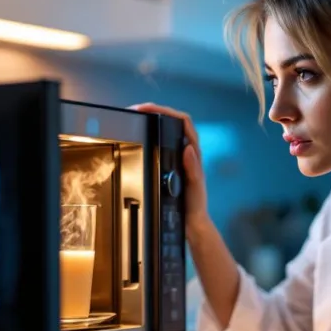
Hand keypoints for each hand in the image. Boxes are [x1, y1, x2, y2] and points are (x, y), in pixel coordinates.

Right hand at [129, 103, 208, 228]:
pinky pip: (161, 143)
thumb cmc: (195, 205)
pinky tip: (139, 136)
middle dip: (155, 110)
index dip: (167, 111)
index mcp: (194, 153)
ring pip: (167, 130)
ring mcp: (179, 157)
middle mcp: (187, 151)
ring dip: (152, 120)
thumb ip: (193, 169)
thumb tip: (188, 148)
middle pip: (173, 121)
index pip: (184, 122)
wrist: (192, 221)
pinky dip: (151, 134)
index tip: (148, 109)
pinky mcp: (171, 164)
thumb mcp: (194, 187)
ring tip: (135, 116)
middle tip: (135, 110)